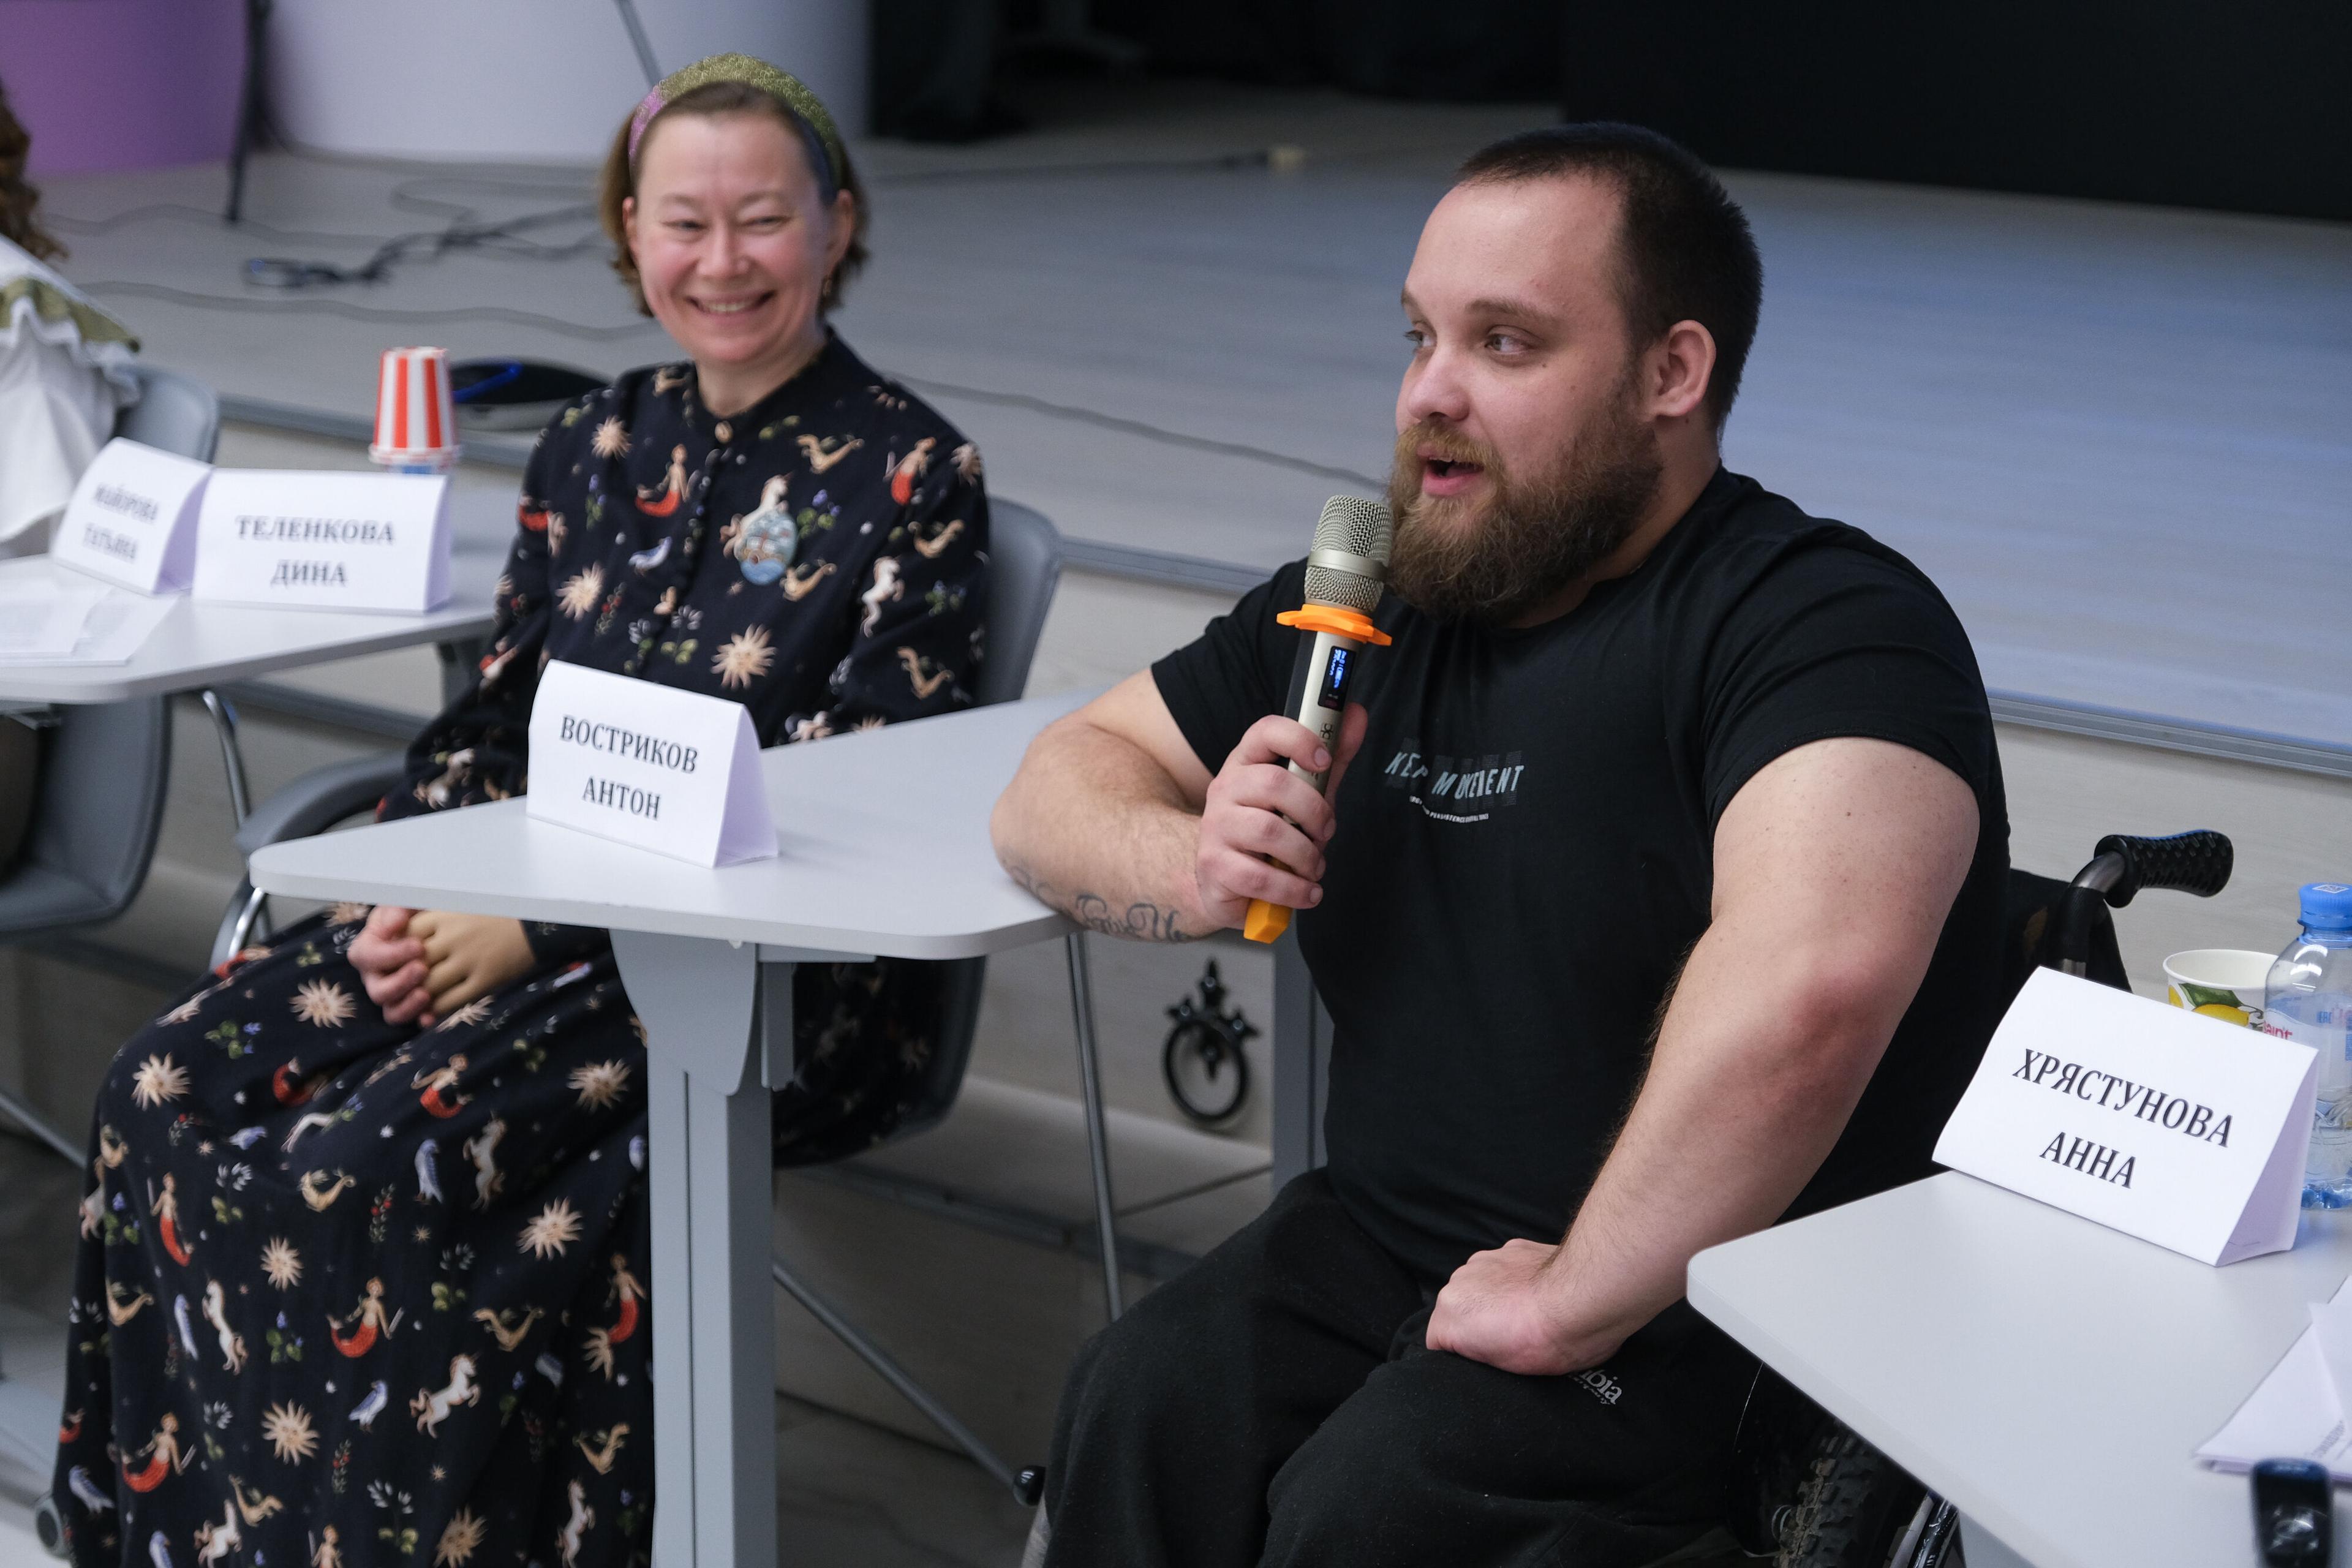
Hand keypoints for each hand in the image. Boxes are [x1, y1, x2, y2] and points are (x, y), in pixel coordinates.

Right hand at [350, 905, 432, 1025]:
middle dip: (400, 982)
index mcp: (368, 951)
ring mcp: (392, 995)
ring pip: (390, 1011)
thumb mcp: (404, 906)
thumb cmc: (414, 917)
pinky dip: (420, 1020)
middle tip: (422, 968)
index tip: (418, 945)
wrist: (437, 932)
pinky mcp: (409, 1007)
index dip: (390, 954)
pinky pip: (411, 1020)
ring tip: (426, 993)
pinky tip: (432, 1017)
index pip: (367, 956)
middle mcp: (375, 977)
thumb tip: (396, 922)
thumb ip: (397, 909)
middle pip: (377, 991)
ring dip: (407, 1005)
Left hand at [406, 912, 535, 1025]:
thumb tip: (398, 935)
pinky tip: (431, 1012)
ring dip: (417, 997)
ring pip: (428, 986)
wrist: (537, 926)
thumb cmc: (495, 915)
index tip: (395, 963)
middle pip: (412, 965)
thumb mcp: (461, 907)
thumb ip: (432, 918)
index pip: (404, 938)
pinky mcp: (485, 979)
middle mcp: (454, 937)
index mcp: (444, 916)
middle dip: (403, 979)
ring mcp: (469, 959)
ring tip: (414, 1001)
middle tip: (400, 988)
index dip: (395, 953)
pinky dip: (435, 1010)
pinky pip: (450, 1001)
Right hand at [1193, 703, 1367, 928]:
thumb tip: (1357, 716)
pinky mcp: (1214, 866)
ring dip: (1306, 855)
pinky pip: (1260, 876)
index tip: (1324, 760)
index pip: (1265, 731)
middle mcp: (1225, 788)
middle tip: (1325, 832)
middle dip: (1314, 811)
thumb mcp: (1301, 795)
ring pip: (1268, 831)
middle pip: (1274, 784)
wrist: (1220, 880)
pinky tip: (1306, 892)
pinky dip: (1293, 889)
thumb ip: (1329, 762)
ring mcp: (1215, 827)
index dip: (1298, 738)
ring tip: (1314, 868)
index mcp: (1246, 763)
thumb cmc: (1267, 832)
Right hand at [1426, 1239, 1620, 1375]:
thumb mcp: (1504, 1371)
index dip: (1464, 1357)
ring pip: (1480, 1287)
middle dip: (1479, 1324)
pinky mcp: (1511, 1247)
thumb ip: (1477, 1357)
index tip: (1491, 1363)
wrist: (1585, 1299)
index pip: (1439, 1342)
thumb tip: (1482, 1355)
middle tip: (1513, 1341)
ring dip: (1495, 1299)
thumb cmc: (1548, 1341)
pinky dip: (1515, 1280)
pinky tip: (1541, 1293)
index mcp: (1450, 1313)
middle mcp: (1459, 1280)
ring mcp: (1485, 1260)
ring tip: (1529, 1314)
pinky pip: (1503, 1269)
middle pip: (1459, 1310)